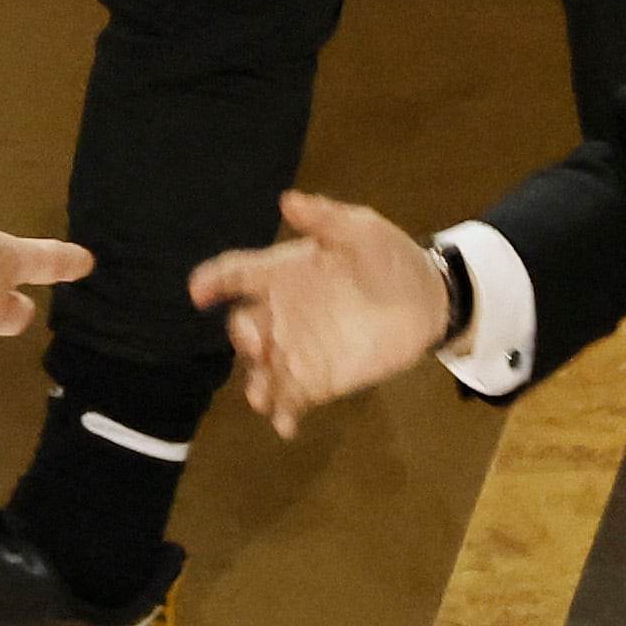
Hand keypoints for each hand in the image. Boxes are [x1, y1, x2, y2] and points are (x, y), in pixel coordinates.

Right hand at [186, 191, 454, 435]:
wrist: (426, 298)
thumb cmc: (389, 257)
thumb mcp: (361, 229)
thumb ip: (326, 219)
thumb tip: (289, 200)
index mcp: (281, 272)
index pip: (237, 274)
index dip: (214, 281)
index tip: (198, 292)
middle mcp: (280, 313)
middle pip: (245, 328)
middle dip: (244, 338)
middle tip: (256, 344)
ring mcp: (296, 349)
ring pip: (263, 371)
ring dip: (257, 384)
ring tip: (261, 397)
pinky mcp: (319, 380)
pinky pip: (292, 400)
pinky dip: (284, 414)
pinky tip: (285, 425)